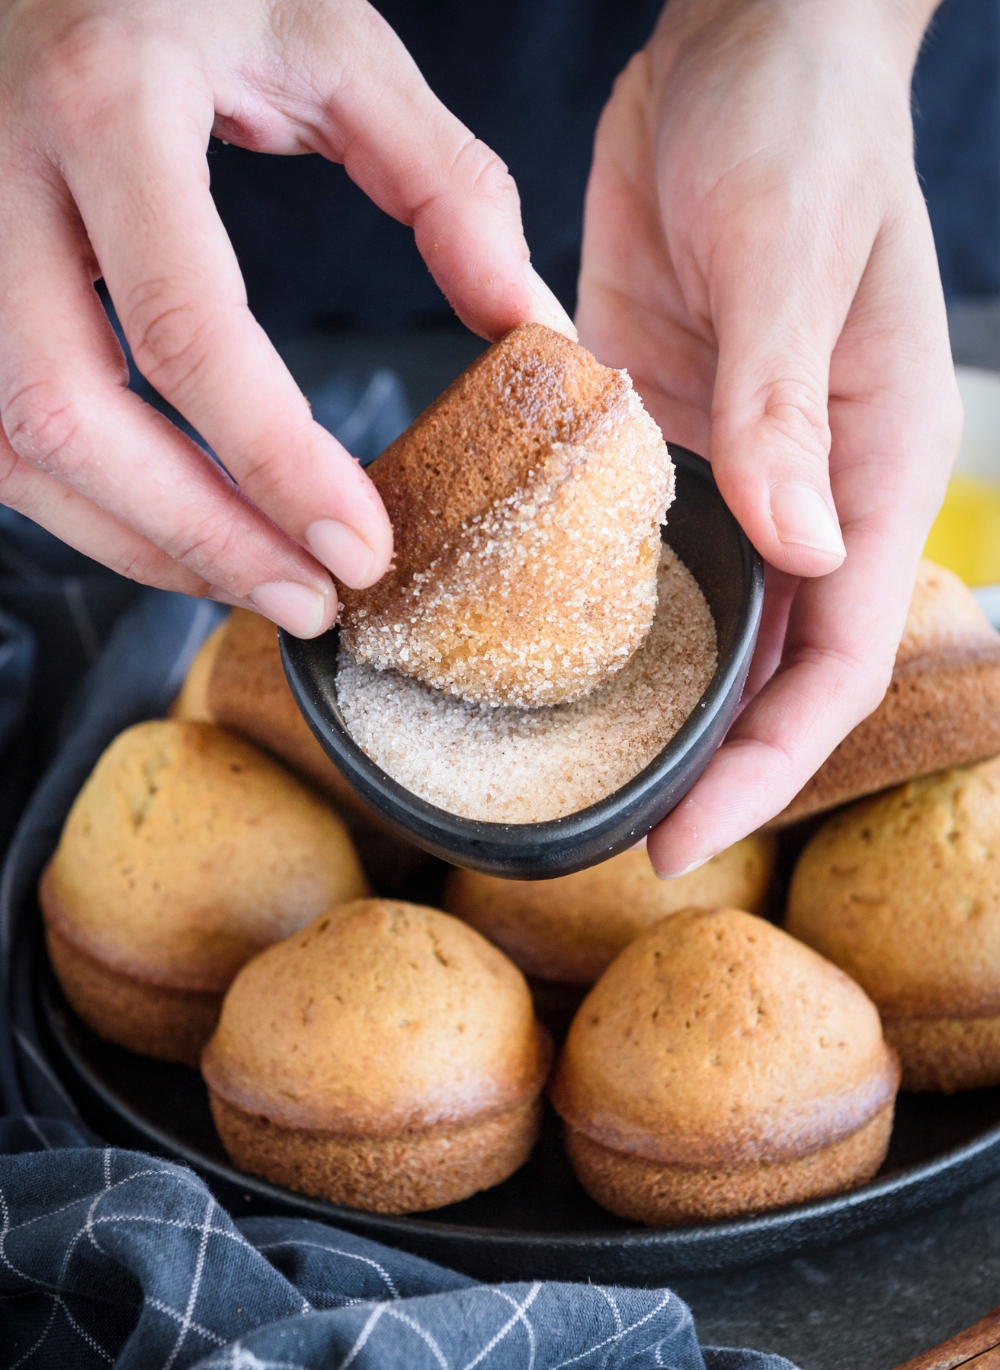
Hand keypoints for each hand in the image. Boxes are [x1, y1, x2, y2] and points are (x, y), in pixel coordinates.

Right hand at [0, 0, 573, 635]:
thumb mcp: (330, 40)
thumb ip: (443, 181)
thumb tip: (529, 324)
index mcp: (108, 103)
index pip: (188, 330)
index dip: (275, 462)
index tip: (363, 547)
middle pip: (69, 414)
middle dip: (199, 536)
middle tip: (314, 601)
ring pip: (14, 445)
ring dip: (141, 542)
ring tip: (263, 585)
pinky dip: (92, 507)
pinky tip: (182, 533)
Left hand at [576, 0, 961, 872]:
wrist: (743, 43)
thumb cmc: (801, 125)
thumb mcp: (790, 259)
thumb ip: (784, 406)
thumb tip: (800, 544)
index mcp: (876, 467)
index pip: (835, 657)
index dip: (769, 761)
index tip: (685, 837)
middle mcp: (808, 489)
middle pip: (769, 667)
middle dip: (706, 762)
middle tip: (610, 838)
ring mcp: (732, 469)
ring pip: (701, 621)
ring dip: (647, 700)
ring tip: (565, 776)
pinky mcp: (658, 434)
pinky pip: (629, 543)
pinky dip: (590, 602)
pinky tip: (526, 648)